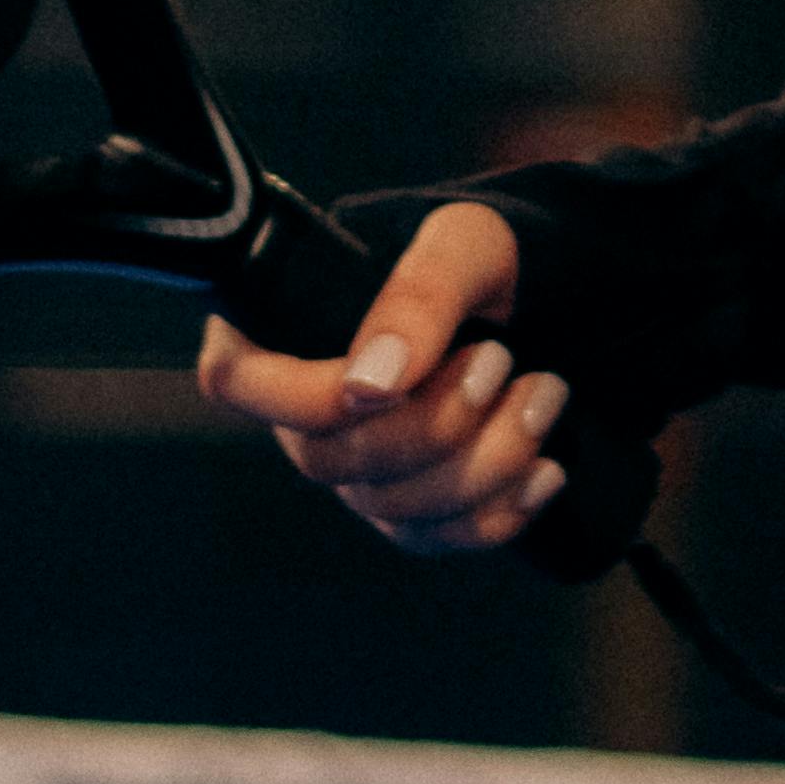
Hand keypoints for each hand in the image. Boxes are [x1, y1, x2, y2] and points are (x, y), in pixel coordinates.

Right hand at [192, 204, 572, 556]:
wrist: (542, 290)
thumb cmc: (481, 253)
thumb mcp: (463, 244)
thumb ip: (415, 298)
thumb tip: (366, 386)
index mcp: (282, 326)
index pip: (237, 381)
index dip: (307, 398)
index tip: (399, 377)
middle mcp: (302, 409)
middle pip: (328, 460)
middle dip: (432, 424)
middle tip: (502, 357)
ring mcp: (354, 469)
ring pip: (391, 507)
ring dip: (486, 459)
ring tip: (545, 391)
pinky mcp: (409, 509)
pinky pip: (439, 539)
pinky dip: (501, 512)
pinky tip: (547, 469)